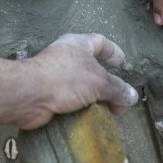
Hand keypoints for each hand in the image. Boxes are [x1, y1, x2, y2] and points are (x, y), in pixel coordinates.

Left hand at [15, 33, 137, 129]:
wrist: (29, 95)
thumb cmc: (65, 79)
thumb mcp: (98, 82)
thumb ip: (117, 89)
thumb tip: (133, 96)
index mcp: (78, 45)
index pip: (100, 42)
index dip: (113, 51)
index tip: (122, 63)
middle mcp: (67, 57)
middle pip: (92, 67)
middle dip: (107, 84)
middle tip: (118, 100)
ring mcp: (56, 76)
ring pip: (81, 86)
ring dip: (95, 99)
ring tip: (107, 114)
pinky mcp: (49, 94)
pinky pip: (71, 100)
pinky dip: (81, 109)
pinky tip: (90, 120)